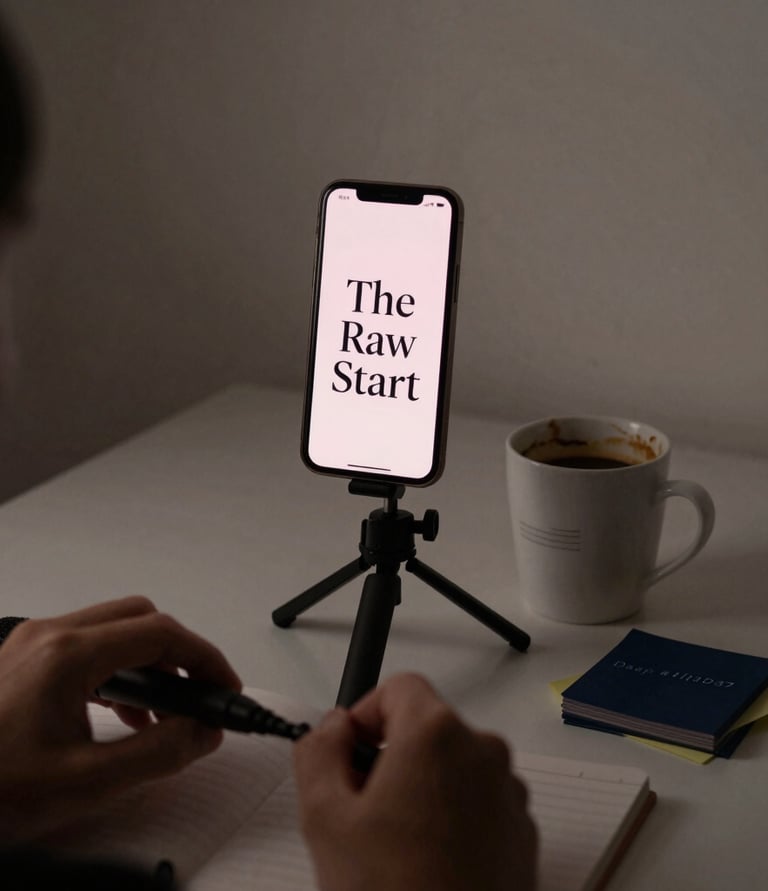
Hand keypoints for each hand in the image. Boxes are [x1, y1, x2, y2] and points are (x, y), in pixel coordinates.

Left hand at [0, 595, 240, 843]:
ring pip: (114, 627)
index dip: (204, 658)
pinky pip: (87, 644)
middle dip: (180, 652)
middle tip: (199, 693)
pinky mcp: (23, 658)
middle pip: (140, 617)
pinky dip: (119, 668)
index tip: (222, 687)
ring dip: (150, 659)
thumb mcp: (84, 783)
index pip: (160, 633)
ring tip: (164, 711)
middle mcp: (49, 635)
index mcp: (66, 655)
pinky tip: (122, 713)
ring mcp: (32, 642)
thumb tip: (202, 732)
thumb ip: (158, 754)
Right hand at [294, 673, 537, 890]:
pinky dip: (452, 818)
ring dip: (422, 789)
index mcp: (437, 734)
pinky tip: (425, 863)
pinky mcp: (520, 832)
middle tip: (361, 808)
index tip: (349, 749)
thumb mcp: (324, 817)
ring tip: (393, 846)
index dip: (365, 713)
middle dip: (390, 756)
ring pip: (452, 767)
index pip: (399, 687)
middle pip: (427, 727)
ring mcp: (508, 794)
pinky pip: (479, 802)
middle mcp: (483, 753)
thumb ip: (317, 751)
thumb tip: (327, 729)